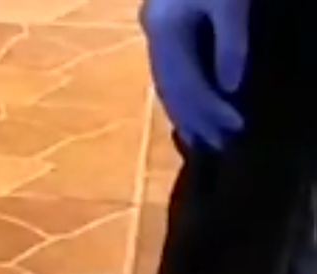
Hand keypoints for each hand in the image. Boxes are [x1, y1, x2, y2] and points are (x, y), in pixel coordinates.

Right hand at [140, 0, 250, 149]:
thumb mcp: (228, 1)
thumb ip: (229, 41)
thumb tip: (231, 88)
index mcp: (163, 31)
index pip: (186, 82)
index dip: (209, 109)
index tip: (234, 128)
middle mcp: (151, 37)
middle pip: (171, 89)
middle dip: (194, 120)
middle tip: (217, 146)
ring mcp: (152, 32)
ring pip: (164, 84)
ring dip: (183, 114)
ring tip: (200, 139)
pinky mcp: (159, 26)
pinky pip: (165, 73)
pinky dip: (177, 96)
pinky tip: (185, 110)